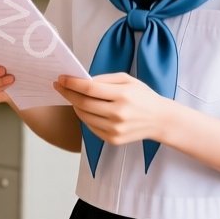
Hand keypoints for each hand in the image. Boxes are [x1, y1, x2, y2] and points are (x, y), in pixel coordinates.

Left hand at [54, 73, 178, 146]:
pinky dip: (84, 117)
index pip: (90, 89)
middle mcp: (118, 114)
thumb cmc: (142, 96)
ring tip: (73, 97)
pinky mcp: (113, 139)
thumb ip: (104, 79)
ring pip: (84, 116)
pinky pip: (90, 127)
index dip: (72, 83)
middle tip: (59, 86)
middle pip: (83, 103)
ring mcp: (115, 129)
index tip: (61, 78)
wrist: (160, 120)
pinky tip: (85, 109)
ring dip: (74, 105)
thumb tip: (81, 81)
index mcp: (123, 95)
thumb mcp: (128, 80)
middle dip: (68, 93)